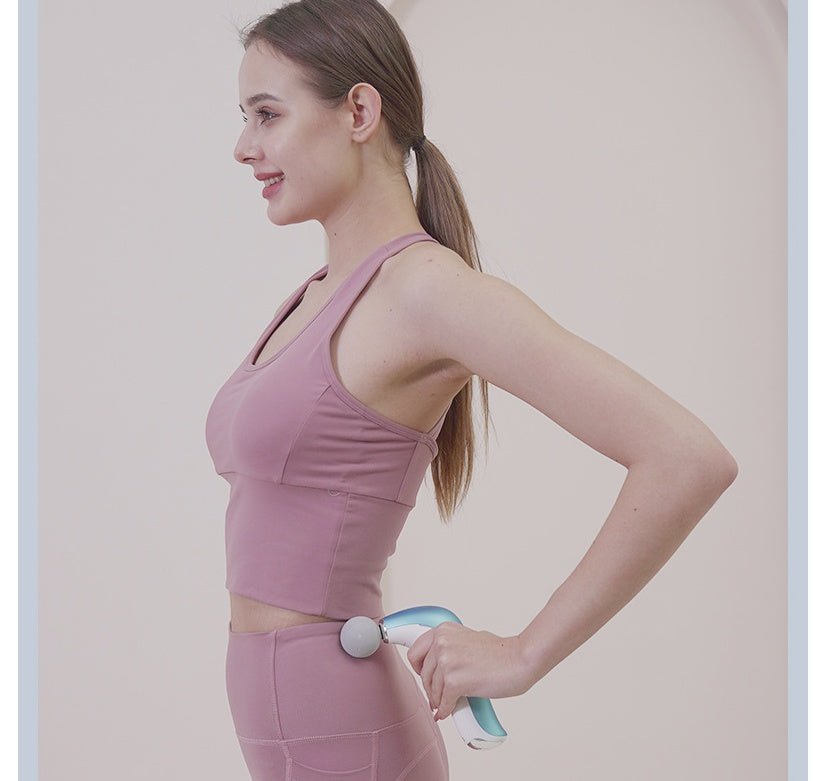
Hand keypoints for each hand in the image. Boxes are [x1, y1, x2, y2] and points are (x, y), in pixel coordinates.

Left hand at [405, 621, 532, 720]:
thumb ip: (450, 647)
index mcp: (443, 630)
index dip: (418, 668)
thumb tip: (438, 668)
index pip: (415, 652)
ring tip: (445, 705)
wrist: (518, 660)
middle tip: (436, 697)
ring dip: (438, 701)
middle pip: (423, 674)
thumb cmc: (499, 652)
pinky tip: (449, 712)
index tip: (424, 676)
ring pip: (433, 690)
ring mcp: (447, 661)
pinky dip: (445, 710)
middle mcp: (442, 643)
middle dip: (429, 688)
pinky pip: (444, 702)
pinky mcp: (455, 681)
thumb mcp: (467, 638)